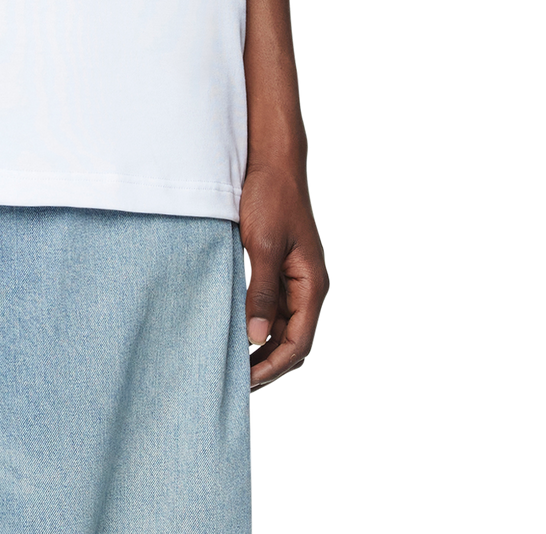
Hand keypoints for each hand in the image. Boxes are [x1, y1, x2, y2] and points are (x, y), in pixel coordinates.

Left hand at [239, 159, 329, 390]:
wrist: (272, 164)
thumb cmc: (271, 199)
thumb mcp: (262, 245)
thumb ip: (261, 292)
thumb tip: (258, 337)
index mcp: (312, 285)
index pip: (298, 342)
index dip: (274, 365)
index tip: (247, 381)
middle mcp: (309, 287)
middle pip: (293, 339)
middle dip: (268, 363)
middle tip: (236, 381)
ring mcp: (296, 279)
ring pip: (283, 325)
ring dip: (262, 346)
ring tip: (234, 363)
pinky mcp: (281, 269)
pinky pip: (273, 306)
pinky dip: (258, 323)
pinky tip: (236, 331)